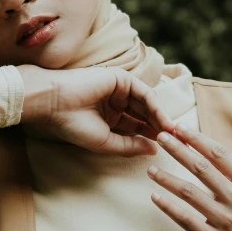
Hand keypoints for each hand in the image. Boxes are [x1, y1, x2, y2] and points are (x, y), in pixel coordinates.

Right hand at [17, 64, 174, 156]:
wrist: (53, 103)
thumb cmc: (72, 125)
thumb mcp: (106, 142)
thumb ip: (130, 146)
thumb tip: (155, 150)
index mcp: (108, 118)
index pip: (136, 128)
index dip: (151, 139)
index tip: (169, 152)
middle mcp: (115, 103)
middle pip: (144, 116)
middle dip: (161, 128)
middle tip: (178, 142)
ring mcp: (118, 90)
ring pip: (147, 105)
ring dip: (161, 119)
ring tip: (174, 134)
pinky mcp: (121, 78)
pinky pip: (144, 93)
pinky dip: (156, 106)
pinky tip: (164, 121)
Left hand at [147, 124, 231, 230]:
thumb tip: (205, 150)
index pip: (219, 154)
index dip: (197, 139)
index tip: (179, 127)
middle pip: (202, 167)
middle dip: (178, 149)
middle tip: (160, 136)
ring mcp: (226, 220)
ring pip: (189, 192)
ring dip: (167, 178)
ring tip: (151, 169)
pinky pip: (186, 219)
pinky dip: (168, 207)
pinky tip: (155, 196)